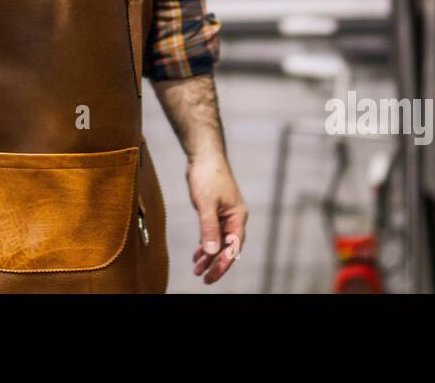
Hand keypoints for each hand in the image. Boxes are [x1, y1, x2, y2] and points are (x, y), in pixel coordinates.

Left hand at [187, 156, 246, 284]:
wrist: (203, 155)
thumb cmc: (208, 175)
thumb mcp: (206, 204)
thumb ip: (209, 228)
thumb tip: (212, 252)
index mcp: (237, 216)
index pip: (233, 246)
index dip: (223, 263)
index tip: (212, 276)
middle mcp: (234, 217)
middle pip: (227, 246)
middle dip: (215, 263)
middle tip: (203, 278)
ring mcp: (225, 214)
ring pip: (218, 240)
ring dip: (209, 255)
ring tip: (197, 269)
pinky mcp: (215, 210)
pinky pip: (212, 232)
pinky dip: (205, 243)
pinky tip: (197, 253)